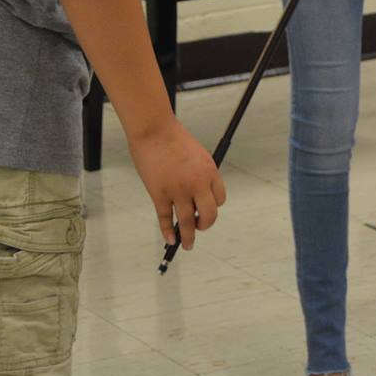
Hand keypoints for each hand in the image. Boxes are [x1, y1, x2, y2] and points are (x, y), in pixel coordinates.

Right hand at [127, 120, 224, 246]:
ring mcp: (178, 191)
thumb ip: (200, 175)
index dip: (213, 206)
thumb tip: (198, 195)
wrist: (154, 130)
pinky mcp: (159, 194)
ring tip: (187, 244)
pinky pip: (166, 219)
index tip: (204, 209)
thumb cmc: (174, 140)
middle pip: (209, 215)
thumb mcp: (197, 155)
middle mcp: (197, 183)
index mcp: (210, 172)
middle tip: (199, 227)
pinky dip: (168, 231)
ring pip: (187, 222)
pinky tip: (170, 238)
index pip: (220, 199)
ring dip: (188, 237)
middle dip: (205, 224)